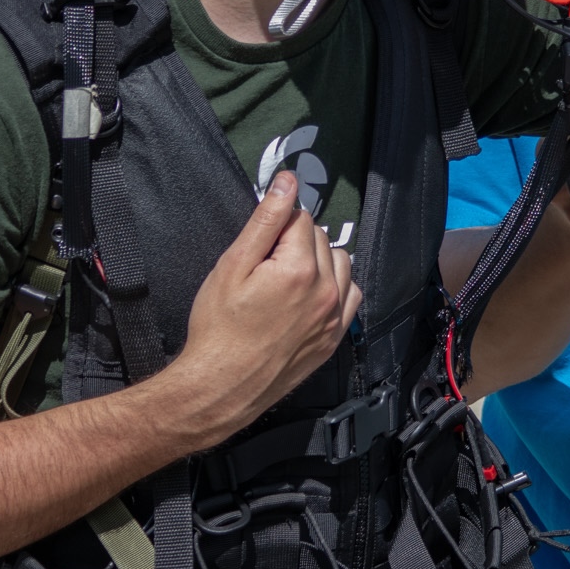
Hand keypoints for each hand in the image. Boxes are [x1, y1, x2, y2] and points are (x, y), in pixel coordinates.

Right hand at [170, 171, 361, 443]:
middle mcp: (325, 291)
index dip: (276, 226)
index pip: (301, 219)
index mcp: (299, 269)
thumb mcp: (233, 266)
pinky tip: (309, 293)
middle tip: (264, 265)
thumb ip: (266, 220)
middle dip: (295, 241)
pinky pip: (350, 295)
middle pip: (321, 238)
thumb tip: (287, 182)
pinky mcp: (335, 337)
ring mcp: (334, 316)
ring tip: (285, 277)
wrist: (222, 385)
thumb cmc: (219, 328)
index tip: (259, 245)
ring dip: (318, 259)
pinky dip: (335, 285)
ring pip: (340, 262)